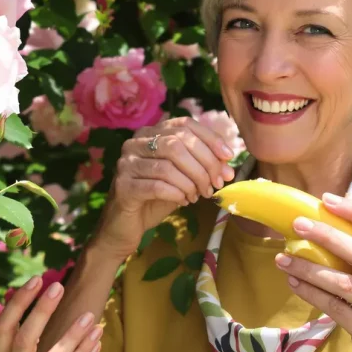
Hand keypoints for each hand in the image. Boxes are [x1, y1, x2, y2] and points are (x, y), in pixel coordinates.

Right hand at [0, 276, 103, 351]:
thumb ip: (18, 337)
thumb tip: (32, 294)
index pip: (3, 328)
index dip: (18, 303)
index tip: (36, 279)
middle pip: (24, 342)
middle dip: (41, 313)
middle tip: (58, 287)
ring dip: (72, 339)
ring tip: (90, 317)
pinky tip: (97, 340)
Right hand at [93, 117, 235, 259]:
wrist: (125, 226)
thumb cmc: (155, 198)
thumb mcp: (181, 177)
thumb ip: (200, 165)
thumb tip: (227, 162)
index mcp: (150, 134)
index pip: (184, 124)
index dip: (210, 139)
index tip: (228, 157)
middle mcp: (135, 143)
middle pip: (177, 143)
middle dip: (204, 164)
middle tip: (215, 184)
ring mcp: (126, 164)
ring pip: (168, 166)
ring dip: (191, 182)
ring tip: (199, 195)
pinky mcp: (123, 187)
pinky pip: (157, 186)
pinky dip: (177, 193)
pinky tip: (183, 201)